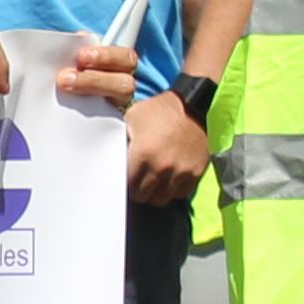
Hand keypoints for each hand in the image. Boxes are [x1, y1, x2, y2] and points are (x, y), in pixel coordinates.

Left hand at [121, 83, 207, 200]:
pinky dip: (173, 190)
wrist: (194, 105)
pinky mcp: (196, 173)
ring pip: (161, 199)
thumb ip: (120, 138)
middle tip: (137, 179)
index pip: (127, 185)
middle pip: (142, 196)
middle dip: (137, 189)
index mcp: (143, 154)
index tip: (125, 177)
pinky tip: (168, 178)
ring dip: (155, 192)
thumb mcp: (132, 117)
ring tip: (152, 180)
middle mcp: (162, 166)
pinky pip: (180, 194)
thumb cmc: (159, 111)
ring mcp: (181, 172)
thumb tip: (107, 154)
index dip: (124, 182)